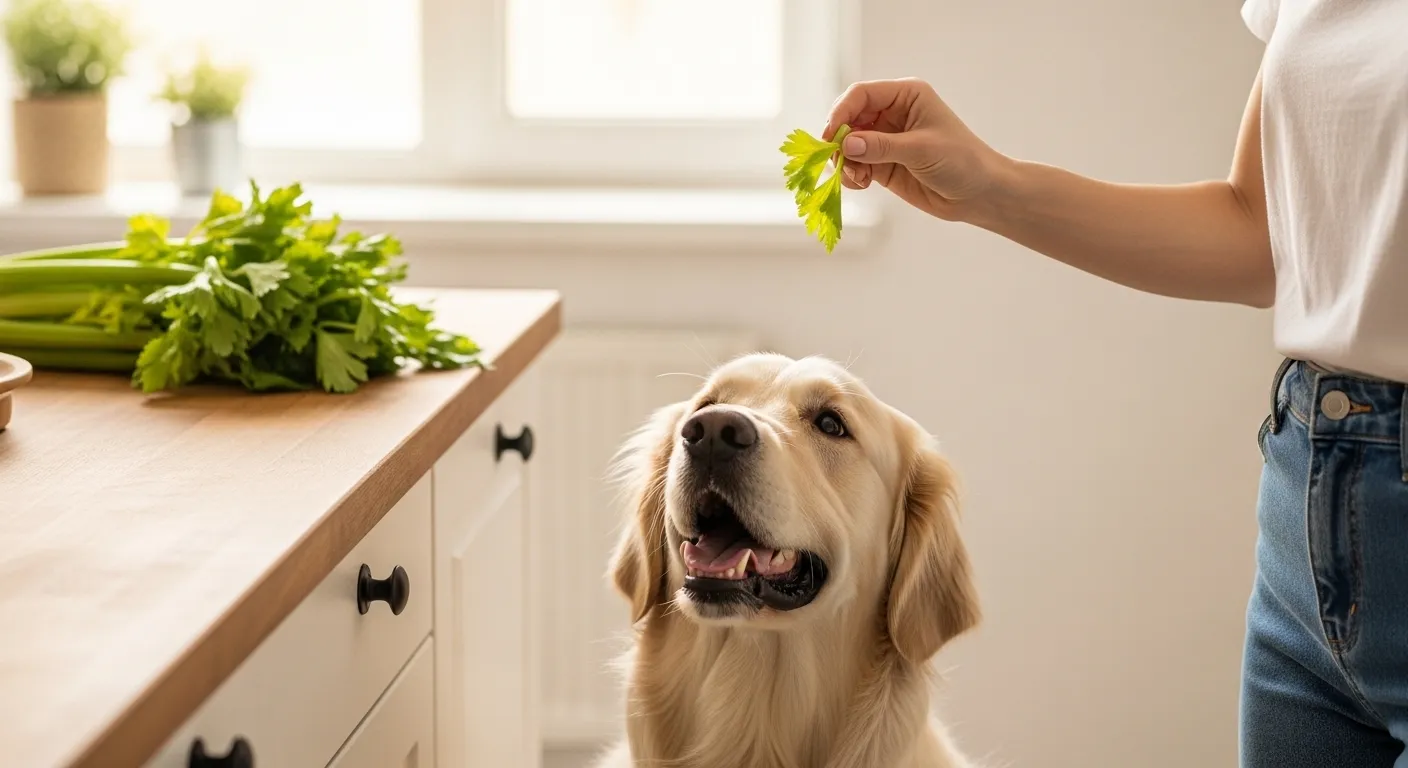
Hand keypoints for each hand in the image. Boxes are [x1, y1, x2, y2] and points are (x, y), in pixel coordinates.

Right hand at [824, 78, 1006, 221]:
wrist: (979, 194)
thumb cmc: (961, 161)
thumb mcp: (921, 149)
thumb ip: (881, 146)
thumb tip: (845, 145)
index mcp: (906, 95)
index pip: (862, 95)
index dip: (841, 112)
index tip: (831, 136)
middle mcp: (892, 113)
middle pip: (849, 118)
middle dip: (839, 139)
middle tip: (837, 161)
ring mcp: (886, 139)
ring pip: (848, 144)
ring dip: (844, 161)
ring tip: (857, 179)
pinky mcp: (883, 164)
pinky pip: (855, 164)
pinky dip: (851, 174)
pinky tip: (861, 184)